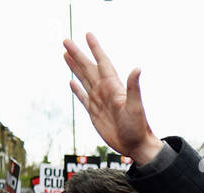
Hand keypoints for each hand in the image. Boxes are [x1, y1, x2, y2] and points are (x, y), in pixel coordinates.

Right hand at [63, 33, 163, 163]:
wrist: (136, 145)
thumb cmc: (138, 127)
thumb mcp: (136, 106)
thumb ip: (134, 88)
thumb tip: (137, 69)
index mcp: (113, 87)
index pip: (103, 63)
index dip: (96, 49)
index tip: (88, 35)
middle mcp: (105, 91)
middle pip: (88, 68)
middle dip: (78, 54)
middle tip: (66, 40)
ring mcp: (99, 101)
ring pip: (83, 79)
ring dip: (74, 67)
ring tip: (65, 54)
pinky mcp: (94, 113)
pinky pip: (83, 97)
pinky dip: (76, 89)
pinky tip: (71, 81)